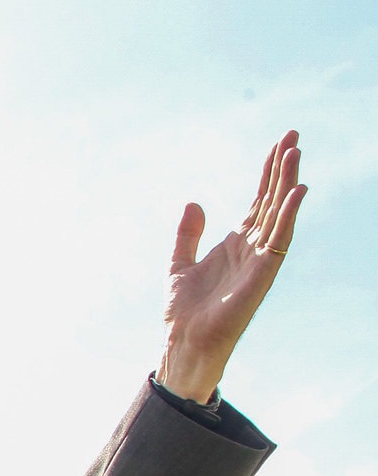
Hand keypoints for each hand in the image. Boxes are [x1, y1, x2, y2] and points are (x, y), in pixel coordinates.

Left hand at [158, 130, 306, 401]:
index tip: (276, 145)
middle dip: (281, 168)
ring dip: (288, 183)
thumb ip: (187, 234)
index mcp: (236, 243)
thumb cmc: (185, 310)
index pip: (258, 201)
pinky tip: (297, 190)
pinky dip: (289, 214)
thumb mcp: (178, 264)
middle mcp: (253, 247)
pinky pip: (280, 238)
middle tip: (292, 136)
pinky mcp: (263, 273)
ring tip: (295, 152)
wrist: (185, 340)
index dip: (267, 174)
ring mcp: (260, 258)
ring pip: (279, 212)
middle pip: (272, 199)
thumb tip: (193, 202)